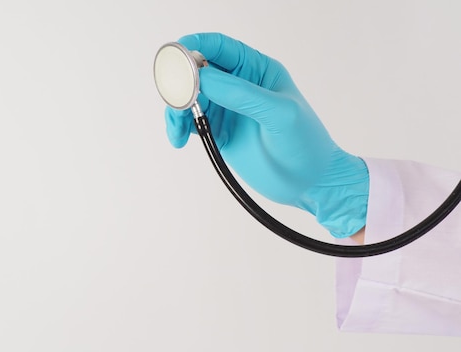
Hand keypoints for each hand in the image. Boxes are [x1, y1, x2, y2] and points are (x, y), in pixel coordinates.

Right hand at [164, 33, 368, 237]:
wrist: (309, 184)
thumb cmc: (306, 144)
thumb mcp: (279, 114)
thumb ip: (242, 94)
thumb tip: (202, 77)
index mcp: (256, 69)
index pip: (219, 47)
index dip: (195, 46)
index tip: (175, 56)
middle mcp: (238, 84)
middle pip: (196, 71)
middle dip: (180, 82)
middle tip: (176, 101)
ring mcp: (226, 108)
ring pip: (188, 98)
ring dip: (177, 109)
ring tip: (178, 128)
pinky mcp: (218, 131)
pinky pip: (190, 122)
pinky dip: (178, 128)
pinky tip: (179, 139)